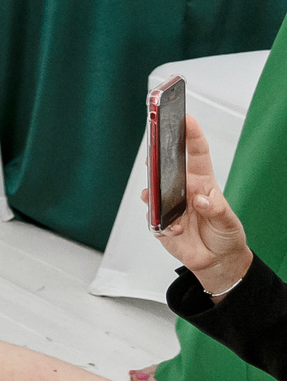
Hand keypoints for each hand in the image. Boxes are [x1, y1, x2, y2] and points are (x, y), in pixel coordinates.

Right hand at [148, 114, 253, 295]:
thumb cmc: (225, 235)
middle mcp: (183, 191)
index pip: (195, 154)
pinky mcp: (160, 223)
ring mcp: (169, 206)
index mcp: (202, 183)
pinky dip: (163, 224)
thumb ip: (216, 209)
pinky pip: (152, 218)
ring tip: (160, 201)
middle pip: (165, 167)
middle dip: (156, 156)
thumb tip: (200, 200)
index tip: (185, 118)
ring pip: (152, 191)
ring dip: (153, 194)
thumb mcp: (229, 222)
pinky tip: (177, 229)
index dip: (190, 135)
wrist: (217, 262)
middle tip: (153, 151)